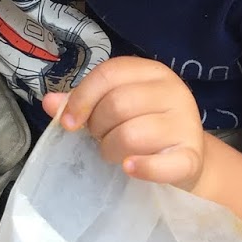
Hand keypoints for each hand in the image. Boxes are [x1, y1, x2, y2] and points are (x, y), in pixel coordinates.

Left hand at [42, 57, 206, 187]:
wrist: (186, 159)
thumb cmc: (144, 128)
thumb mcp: (114, 109)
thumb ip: (82, 103)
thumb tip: (50, 103)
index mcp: (152, 72)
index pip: (109, 73)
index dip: (82, 98)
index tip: (70, 123)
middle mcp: (173, 91)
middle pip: (118, 104)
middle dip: (98, 127)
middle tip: (101, 138)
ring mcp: (186, 123)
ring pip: (132, 134)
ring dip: (112, 150)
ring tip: (116, 153)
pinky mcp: (191, 156)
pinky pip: (162, 164)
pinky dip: (141, 168)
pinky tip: (129, 168)